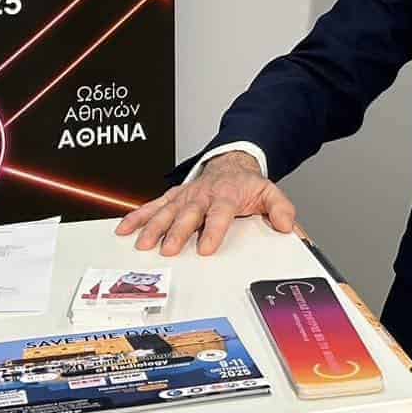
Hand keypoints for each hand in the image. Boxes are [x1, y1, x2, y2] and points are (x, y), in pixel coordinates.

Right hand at [114, 151, 295, 256]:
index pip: (219, 213)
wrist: (232, 163)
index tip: (205, 248)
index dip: (213, 230)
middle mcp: (203, 195)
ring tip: (142, 243)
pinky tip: (125, 229)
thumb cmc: (248, 184)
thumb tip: (286, 226)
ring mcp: (186, 195)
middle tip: (167, 249)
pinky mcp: (174, 197)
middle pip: (189, 214)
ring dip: (153, 226)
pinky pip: (153, 205)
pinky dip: (137, 216)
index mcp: (227, 195)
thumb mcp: (270, 193)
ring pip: (167, 210)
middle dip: (177, 231)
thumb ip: (280, 209)